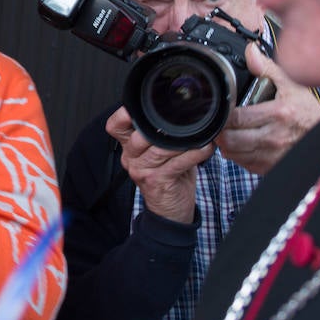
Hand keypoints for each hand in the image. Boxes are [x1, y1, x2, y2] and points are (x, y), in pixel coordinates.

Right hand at [106, 108, 211, 223]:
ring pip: (160, 148)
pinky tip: (205, 149)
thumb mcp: (161, 153)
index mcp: (129, 148)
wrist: (170, 211)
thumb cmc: (169, 177)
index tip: (141, 108)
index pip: (115, 127)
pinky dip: (194, 154)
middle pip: (140, 135)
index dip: (123, 115)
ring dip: (183, 142)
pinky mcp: (156, 181)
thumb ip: (161, 135)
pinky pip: (177, 162)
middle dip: (163, 128)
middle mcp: (131, 158)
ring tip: (199, 137)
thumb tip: (184, 112)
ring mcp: (142, 171)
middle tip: (183, 123)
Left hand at [216, 44, 319, 174]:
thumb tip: (251, 52)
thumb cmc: (309, 114)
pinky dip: (238, 155)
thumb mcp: (293, 86)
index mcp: (278, 114)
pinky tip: (242, 144)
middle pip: (231, 139)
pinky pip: (243, 164)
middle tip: (222, 122)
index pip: (237, 118)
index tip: (223, 109)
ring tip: (230, 132)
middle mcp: (274, 137)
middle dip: (222, 130)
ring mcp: (272, 156)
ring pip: (234, 154)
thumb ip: (269, 68)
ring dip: (227, 144)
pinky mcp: (270, 168)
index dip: (224, 114)